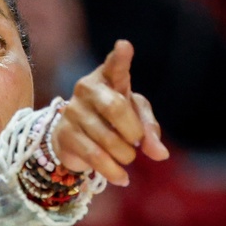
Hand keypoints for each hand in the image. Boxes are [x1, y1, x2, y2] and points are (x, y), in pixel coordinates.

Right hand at [51, 40, 168, 185]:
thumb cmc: (111, 120)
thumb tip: (159, 154)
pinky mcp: (65, 135)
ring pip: (107, 139)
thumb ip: (149, 131)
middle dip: (133, 132)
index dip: (120, 58)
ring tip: (127, 158)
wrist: (73, 138)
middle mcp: (86, 89)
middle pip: (116, 108)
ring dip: (125, 155)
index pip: (114, 66)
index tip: (125, 47)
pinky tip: (122, 178)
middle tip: (137, 142)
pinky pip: (94, 157)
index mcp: (108, 78)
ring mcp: (72, 111)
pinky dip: (113, 172)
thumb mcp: (135, 118)